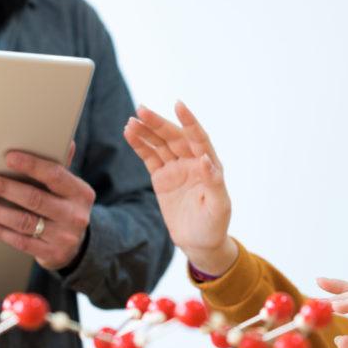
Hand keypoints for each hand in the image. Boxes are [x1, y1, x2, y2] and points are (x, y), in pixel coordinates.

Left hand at [0, 143, 94, 270]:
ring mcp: (64, 237)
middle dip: (4, 188)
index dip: (31, 165)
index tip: (7, 157)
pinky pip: (20, 241)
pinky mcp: (52, 254)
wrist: (76, 246)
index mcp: (80, 192)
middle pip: (35, 198)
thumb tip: (66, 141)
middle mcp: (75, 215)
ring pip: (24, 222)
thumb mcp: (69, 189)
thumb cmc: (65, 208)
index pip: (55, 175)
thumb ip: (60, 167)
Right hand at [123, 102, 236, 275]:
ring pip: (159, 144)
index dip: (189, 122)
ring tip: (131, 121)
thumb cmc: (214, 225)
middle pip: (174, 137)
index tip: (178, 105)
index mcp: (210, 165)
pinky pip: (149, 157)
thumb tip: (206, 159)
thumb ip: (214, 182)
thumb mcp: (219, 206)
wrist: (199, 242)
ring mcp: (176, 168)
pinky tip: (129, 133)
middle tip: (141, 110)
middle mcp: (193, 162)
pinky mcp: (162, 177)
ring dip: (145, 131)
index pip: (199, 138)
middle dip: (158, 123)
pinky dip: (139, 145)